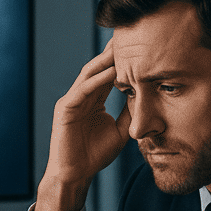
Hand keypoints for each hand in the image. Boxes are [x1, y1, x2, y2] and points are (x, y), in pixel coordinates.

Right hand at [35, 38, 131, 210]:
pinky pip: (83, 90)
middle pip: (98, 67)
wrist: (75, 175)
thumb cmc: (95, 155)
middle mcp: (81, 95)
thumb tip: (145, 97)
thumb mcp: (120, 130)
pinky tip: (111, 71)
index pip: (108, 73)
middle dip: (113, 52)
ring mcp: (72, 100)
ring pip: (90, 74)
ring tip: (122, 46)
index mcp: (93, 99)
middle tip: (131, 35)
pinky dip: (97, 80)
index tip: (140, 46)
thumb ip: (129, 113)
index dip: (122, 60)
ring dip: (106, 60)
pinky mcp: (65, 109)